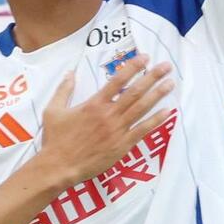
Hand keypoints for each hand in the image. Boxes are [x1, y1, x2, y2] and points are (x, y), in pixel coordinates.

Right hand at [40, 54, 173, 186]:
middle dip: (152, 77)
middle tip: (166, 66)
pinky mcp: (122, 146)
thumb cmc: (56, 138)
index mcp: (94, 103)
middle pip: (135, 92)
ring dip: (157, 95)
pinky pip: (142, 130)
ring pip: (141, 109)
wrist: (59, 166)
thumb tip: (70, 73)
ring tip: (170, 83)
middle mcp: (109, 114)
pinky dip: (155, 120)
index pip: (118, 80)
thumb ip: (63, 90)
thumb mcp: (53, 110)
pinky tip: (167, 112)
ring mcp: (117, 130)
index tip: (145, 58)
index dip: (133, 67)